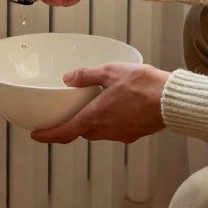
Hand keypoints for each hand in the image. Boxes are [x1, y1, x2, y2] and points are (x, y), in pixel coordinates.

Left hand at [30, 63, 168, 144]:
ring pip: (98, 131)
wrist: (172, 101)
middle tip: (69, 112)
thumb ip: (87, 75)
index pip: (64, 132)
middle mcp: (105, 130)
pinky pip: (115, 130)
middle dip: (74, 124)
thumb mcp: (111, 72)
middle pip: (82, 131)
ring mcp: (120, 135)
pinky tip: (119, 107)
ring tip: (97, 104)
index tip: (36, 135)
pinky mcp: (133, 135)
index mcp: (95, 117)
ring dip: (94, 122)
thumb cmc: (144, 85)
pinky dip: (111, 121)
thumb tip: (69, 78)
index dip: (47, 135)